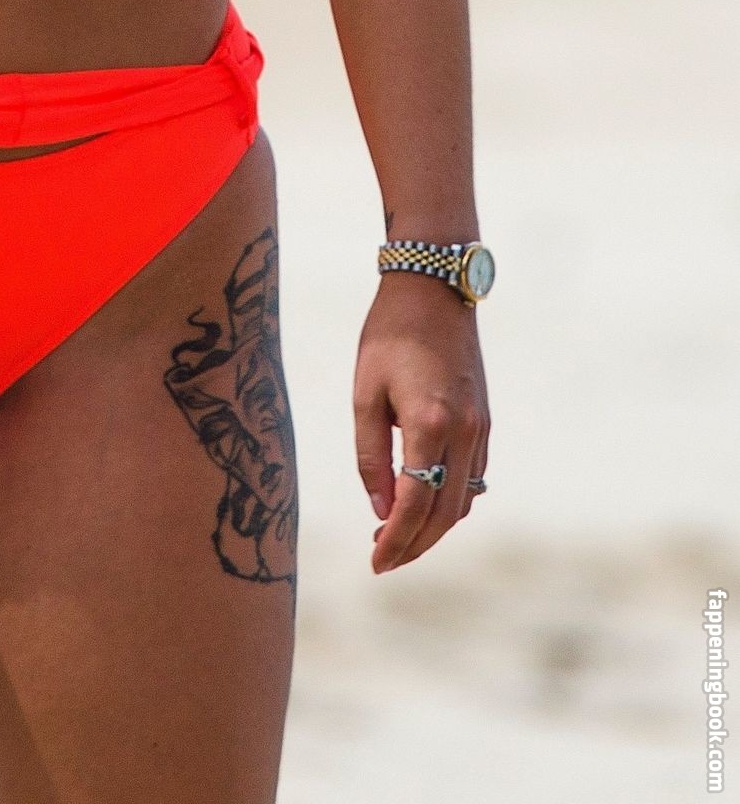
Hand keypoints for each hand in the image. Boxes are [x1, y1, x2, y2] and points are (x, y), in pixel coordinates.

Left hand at [353, 270, 488, 571]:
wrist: (433, 288)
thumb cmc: (388, 335)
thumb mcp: (365, 394)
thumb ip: (371, 456)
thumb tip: (382, 511)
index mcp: (430, 425)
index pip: (415, 504)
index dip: (395, 541)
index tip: (374, 563)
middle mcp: (464, 432)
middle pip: (445, 514)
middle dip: (415, 545)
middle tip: (383, 560)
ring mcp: (481, 428)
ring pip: (464, 500)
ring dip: (434, 527)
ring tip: (397, 536)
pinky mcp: (485, 420)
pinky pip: (474, 477)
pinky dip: (451, 500)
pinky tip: (424, 503)